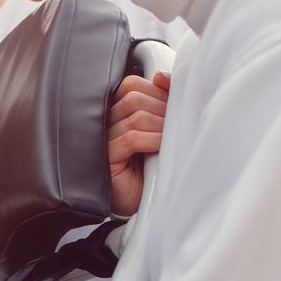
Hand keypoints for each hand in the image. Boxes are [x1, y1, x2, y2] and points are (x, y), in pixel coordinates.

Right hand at [108, 71, 169, 216]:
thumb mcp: (160, 129)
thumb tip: (162, 77)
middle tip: (176, 124)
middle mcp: (106, 122)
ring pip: (134, 116)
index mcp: (116, 111)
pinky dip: (152, 139)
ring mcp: (103, 140)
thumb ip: (161, 101)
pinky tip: (161, 147)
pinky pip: (131, 138)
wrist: (142, 203)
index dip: (156, 90)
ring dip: (160, 125)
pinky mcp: (107, 158)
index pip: (132, 85)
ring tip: (171, 138)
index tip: (174, 104)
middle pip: (133, 97)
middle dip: (161, 108)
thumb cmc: (150, 167)